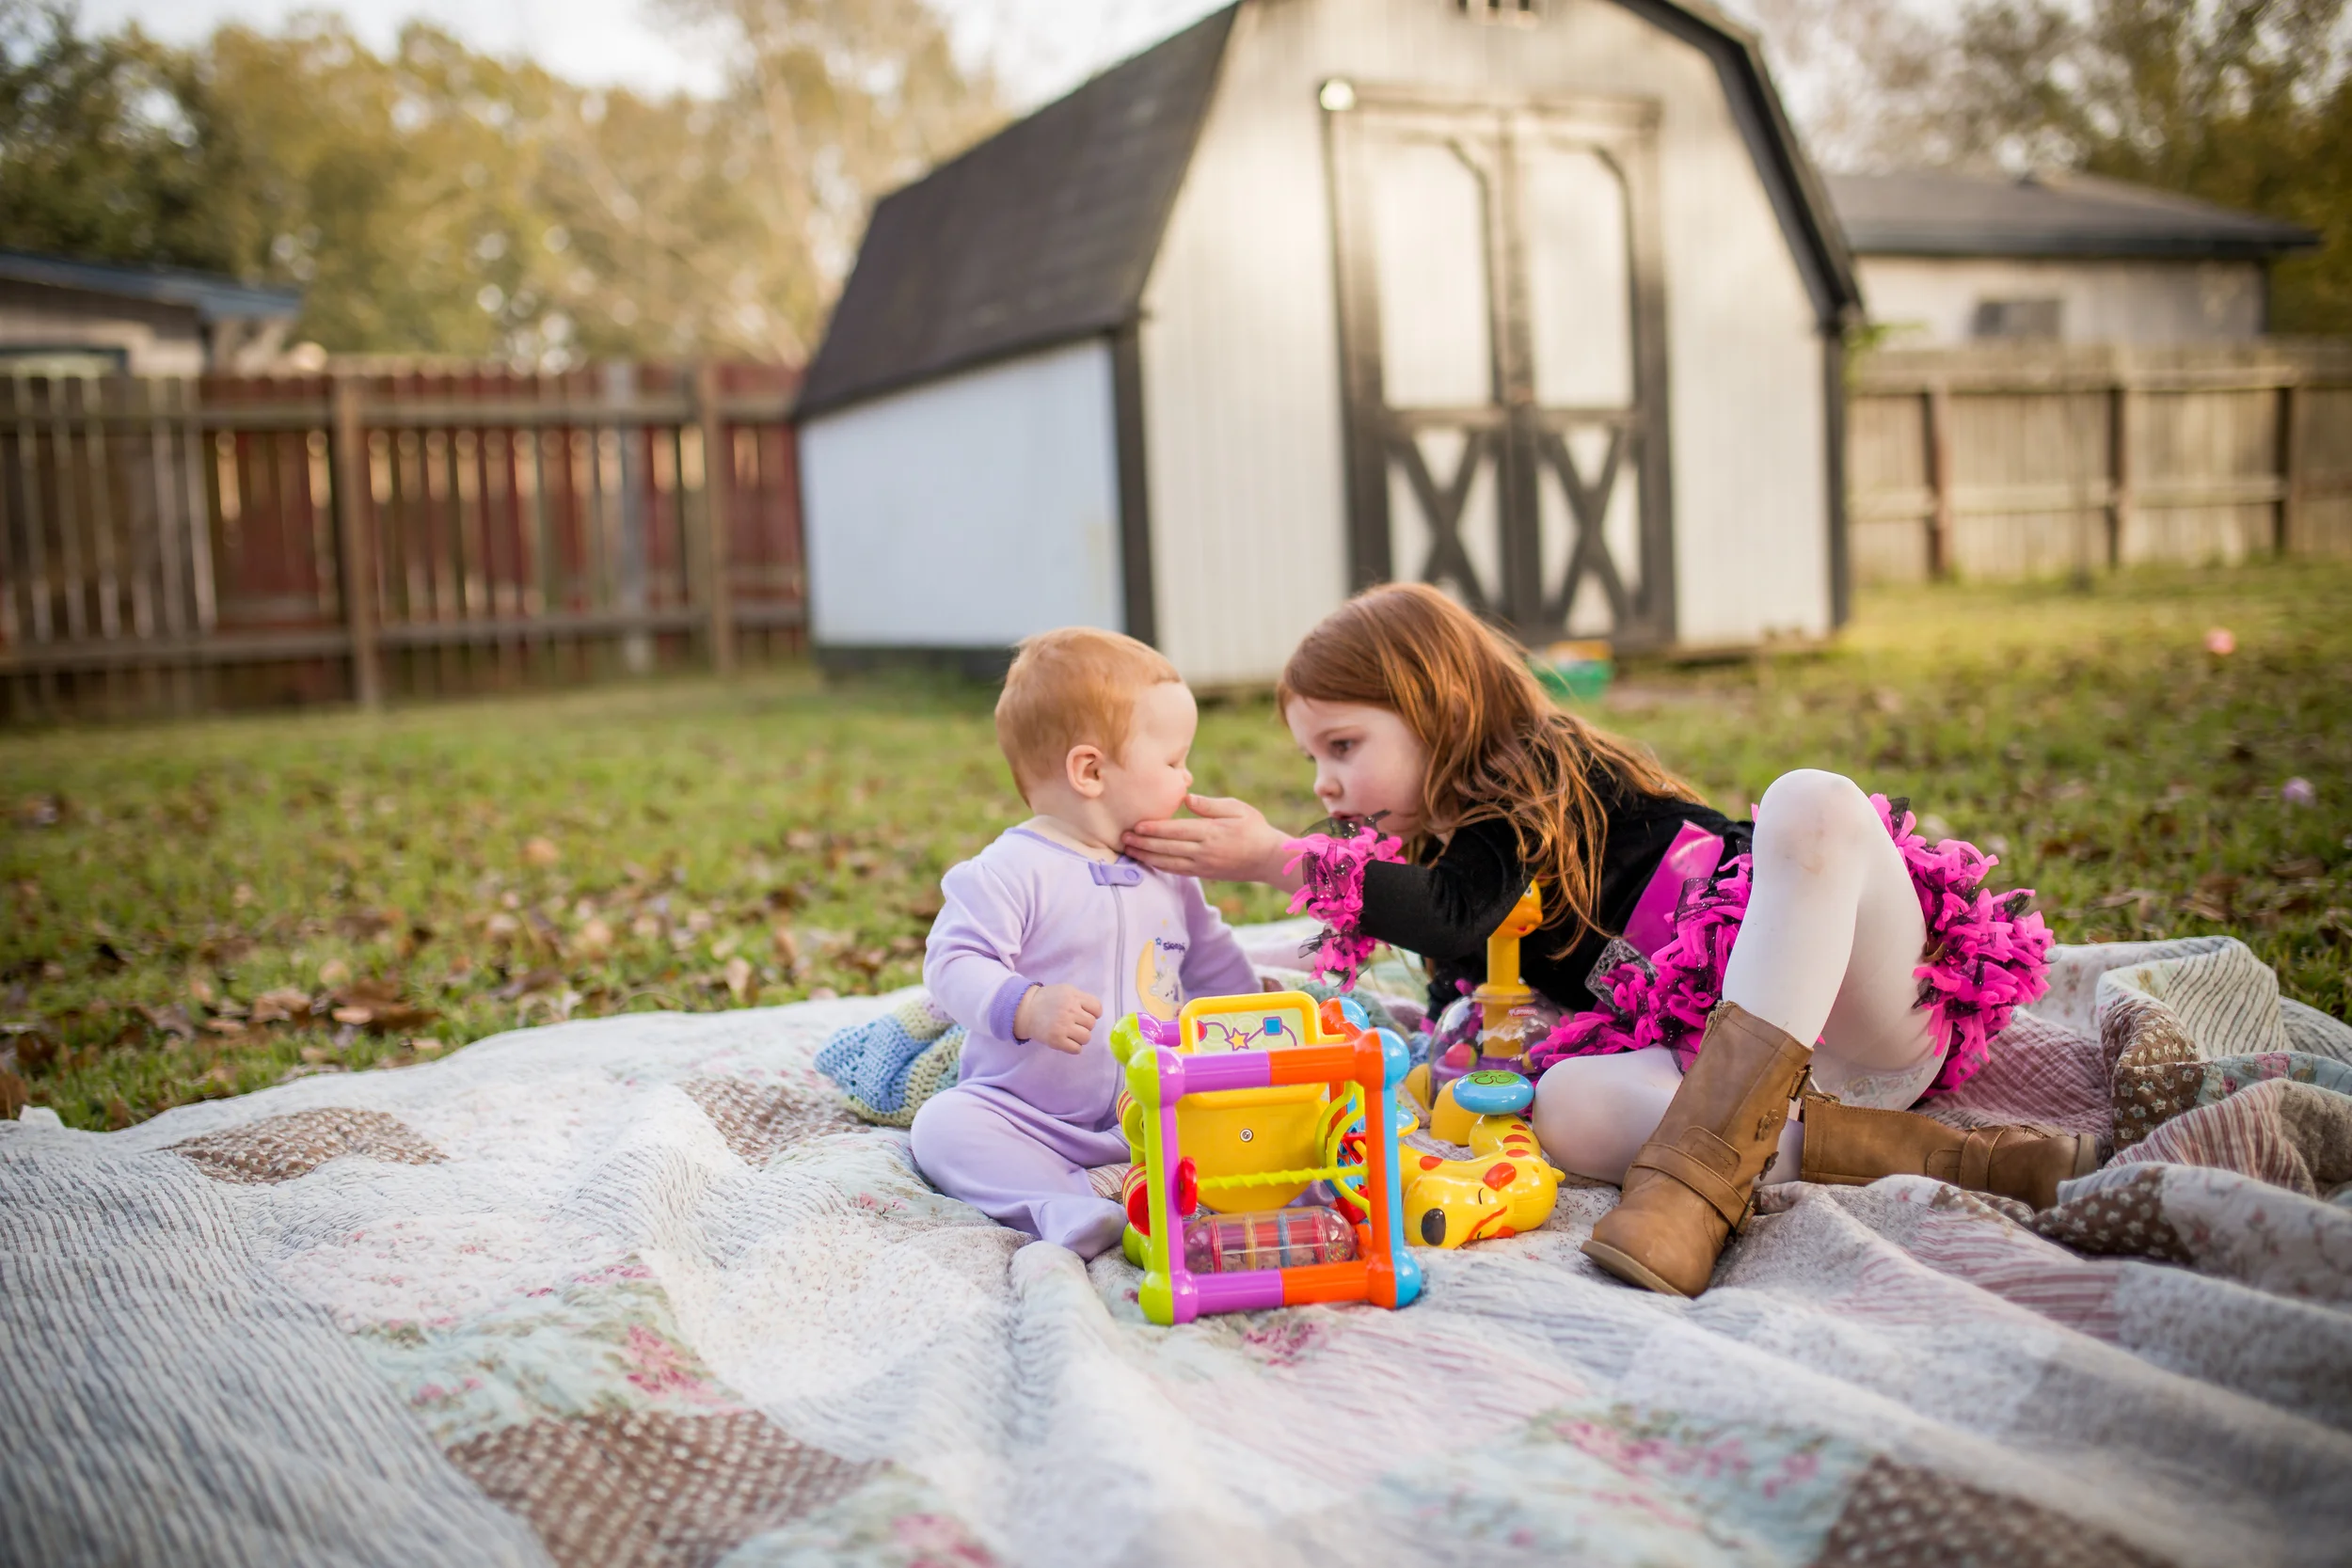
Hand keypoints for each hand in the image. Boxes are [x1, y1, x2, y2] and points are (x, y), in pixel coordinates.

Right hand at [1014, 983, 1101, 1053]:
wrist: (1026, 1010)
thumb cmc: (1048, 1000)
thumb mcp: (1066, 991)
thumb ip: (1081, 999)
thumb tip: (1096, 1014)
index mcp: (1073, 996)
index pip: (1097, 1009)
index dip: (1093, 1013)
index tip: (1084, 1014)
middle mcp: (1069, 1010)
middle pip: (1092, 1024)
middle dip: (1084, 1025)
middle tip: (1073, 1023)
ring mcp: (1063, 1026)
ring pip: (1086, 1038)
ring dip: (1080, 1037)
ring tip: (1070, 1033)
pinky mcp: (1056, 1040)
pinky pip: (1077, 1049)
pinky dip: (1074, 1047)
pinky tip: (1066, 1041)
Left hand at [1123, 794, 1297, 887]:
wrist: (1269, 859)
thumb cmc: (1255, 828)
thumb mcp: (1237, 808)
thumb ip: (1210, 805)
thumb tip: (1187, 798)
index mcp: (1211, 832)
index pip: (1176, 831)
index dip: (1154, 829)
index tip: (1136, 825)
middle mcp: (1204, 851)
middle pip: (1167, 848)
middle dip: (1143, 843)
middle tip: (1123, 838)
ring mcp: (1203, 865)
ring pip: (1168, 862)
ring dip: (1146, 857)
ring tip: (1129, 850)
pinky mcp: (1204, 874)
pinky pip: (1177, 871)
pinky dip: (1159, 866)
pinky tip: (1148, 861)